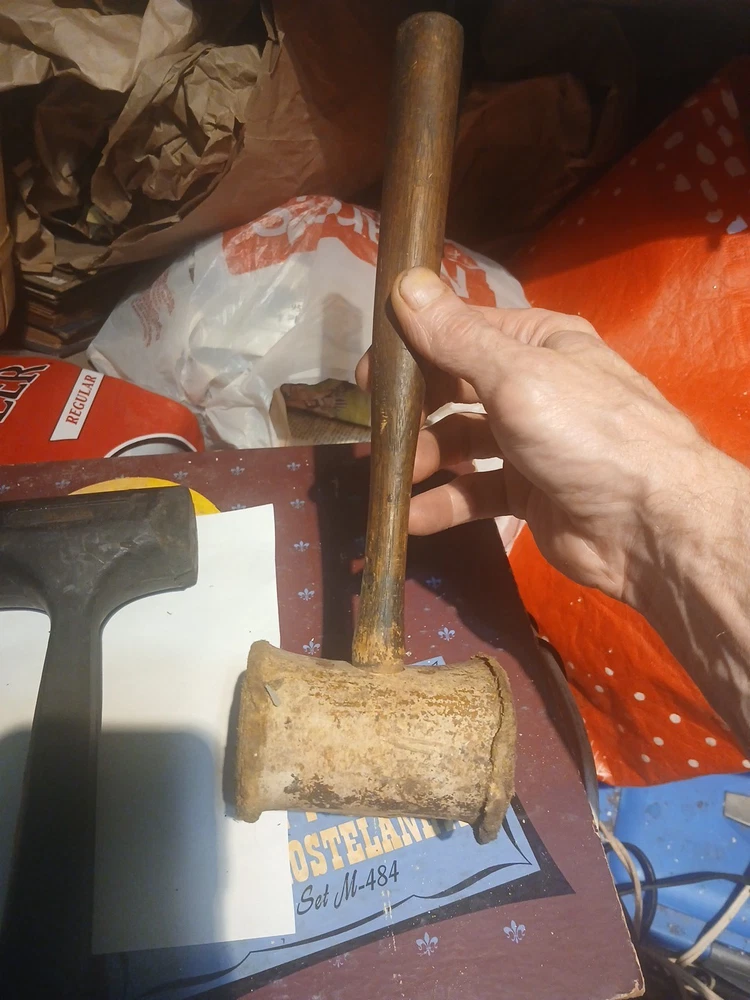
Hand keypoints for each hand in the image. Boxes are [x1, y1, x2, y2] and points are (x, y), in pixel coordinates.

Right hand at [358, 266, 711, 605]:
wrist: (650, 525)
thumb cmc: (586, 432)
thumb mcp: (517, 375)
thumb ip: (456, 336)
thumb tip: (405, 281)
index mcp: (537, 343)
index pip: (460, 333)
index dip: (411, 349)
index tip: (367, 376)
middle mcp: (531, 387)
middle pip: (454, 390)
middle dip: (412, 409)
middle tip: (372, 430)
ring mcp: (529, 443)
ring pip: (459, 443)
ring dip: (421, 458)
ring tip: (390, 475)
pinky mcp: (526, 493)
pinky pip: (473, 493)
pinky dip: (442, 504)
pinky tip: (409, 517)